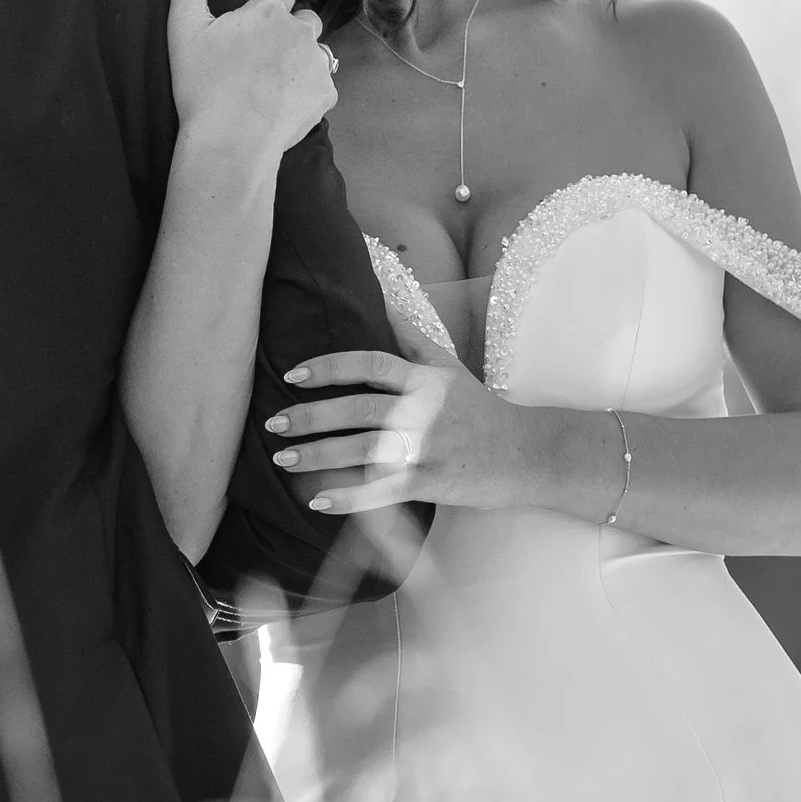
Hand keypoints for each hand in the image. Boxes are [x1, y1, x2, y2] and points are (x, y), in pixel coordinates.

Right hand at [166, 0, 336, 170]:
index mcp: (269, 11)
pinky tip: (282, 106)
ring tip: (271, 84)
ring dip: (300, 60)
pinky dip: (307, 93)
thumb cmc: (202, 85)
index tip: (250, 25)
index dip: (268, 3)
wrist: (229, 144)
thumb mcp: (185, 24)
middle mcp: (301, 31)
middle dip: (288, 31)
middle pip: (304, 19)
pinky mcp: (326, 96)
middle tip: (258, 59)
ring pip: (316, 51)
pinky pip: (322, 86)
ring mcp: (318, 64)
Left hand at [268, 350, 533, 511]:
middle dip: (310, 417)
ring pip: (363, 451)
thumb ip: (412, 337)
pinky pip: (381, 492)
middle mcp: (425, 410)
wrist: (526, 454)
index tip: (293, 375)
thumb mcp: (450, 367)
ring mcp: (428, 448)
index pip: (369, 364)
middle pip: (357, 410)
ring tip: (282, 460)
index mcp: (425, 379)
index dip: (329, 367)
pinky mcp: (432, 482)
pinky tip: (317, 502)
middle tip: (273, 424)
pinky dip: (348, 498)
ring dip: (318, 456)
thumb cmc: (481, 411)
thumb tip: (383, 299)